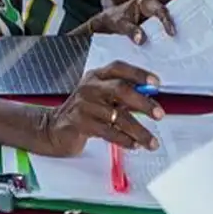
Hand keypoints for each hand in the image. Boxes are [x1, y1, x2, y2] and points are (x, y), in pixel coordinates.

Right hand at [35, 61, 165, 156]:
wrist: (53, 128)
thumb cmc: (84, 112)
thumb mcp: (101, 98)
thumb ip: (123, 96)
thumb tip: (150, 99)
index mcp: (97, 76)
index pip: (119, 68)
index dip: (139, 74)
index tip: (156, 84)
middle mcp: (90, 87)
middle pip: (120, 90)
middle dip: (143, 102)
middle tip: (159, 114)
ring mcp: (83, 105)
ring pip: (117, 116)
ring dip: (138, 130)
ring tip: (151, 141)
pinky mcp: (79, 123)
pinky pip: (107, 132)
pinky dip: (124, 139)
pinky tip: (134, 145)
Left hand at [78, 0, 175, 43]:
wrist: (107, 23)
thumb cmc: (113, 20)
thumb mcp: (120, 25)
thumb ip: (131, 31)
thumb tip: (142, 40)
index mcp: (143, 1)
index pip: (159, 10)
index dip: (167, 21)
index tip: (171, 33)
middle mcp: (151, 5)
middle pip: (165, 15)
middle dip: (172, 26)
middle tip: (180, 40)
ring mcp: (152, 14)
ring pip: (164, 23)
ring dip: (168, 33)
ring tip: (177, 46)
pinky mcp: (152, 23)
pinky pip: (160, 29)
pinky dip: (163, 37)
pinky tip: (168, 47)